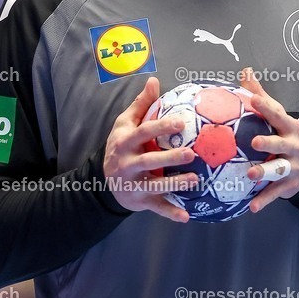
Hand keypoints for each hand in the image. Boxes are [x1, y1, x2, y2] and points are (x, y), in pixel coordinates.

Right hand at [103, 77, 198, 221]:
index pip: (143, 132)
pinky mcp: (139, 200)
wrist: (103, 180)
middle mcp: (127, 164)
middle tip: (191, 153)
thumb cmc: (121, 146)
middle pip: (148, 160)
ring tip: (195, 180)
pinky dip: (170, 213)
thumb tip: (154, 81)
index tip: (180, 122)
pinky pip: (156, 207)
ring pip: (155, 185)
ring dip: (175, 184)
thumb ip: (140, 105)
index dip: (161, 127)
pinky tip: (186, 216)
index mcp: (125, 143)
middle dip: (169, 158)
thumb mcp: (124, 124)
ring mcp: (133, 184)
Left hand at [239, 67, 298, 212]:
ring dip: (265, 171)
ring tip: (250, 175)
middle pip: (281, 143)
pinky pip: (275, 193)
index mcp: (289, 127)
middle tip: (254, 142)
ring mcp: (293, 167)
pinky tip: (252, 208)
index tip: (253, 100)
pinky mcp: (289, 185)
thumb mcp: (278, 116)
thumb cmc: (285, 135)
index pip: (278, 115)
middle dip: (269, 142)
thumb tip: (245, 70)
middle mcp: (294, 146)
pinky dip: (264, 200)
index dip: (266, 108)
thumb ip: (261, 96)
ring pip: (278, 169)